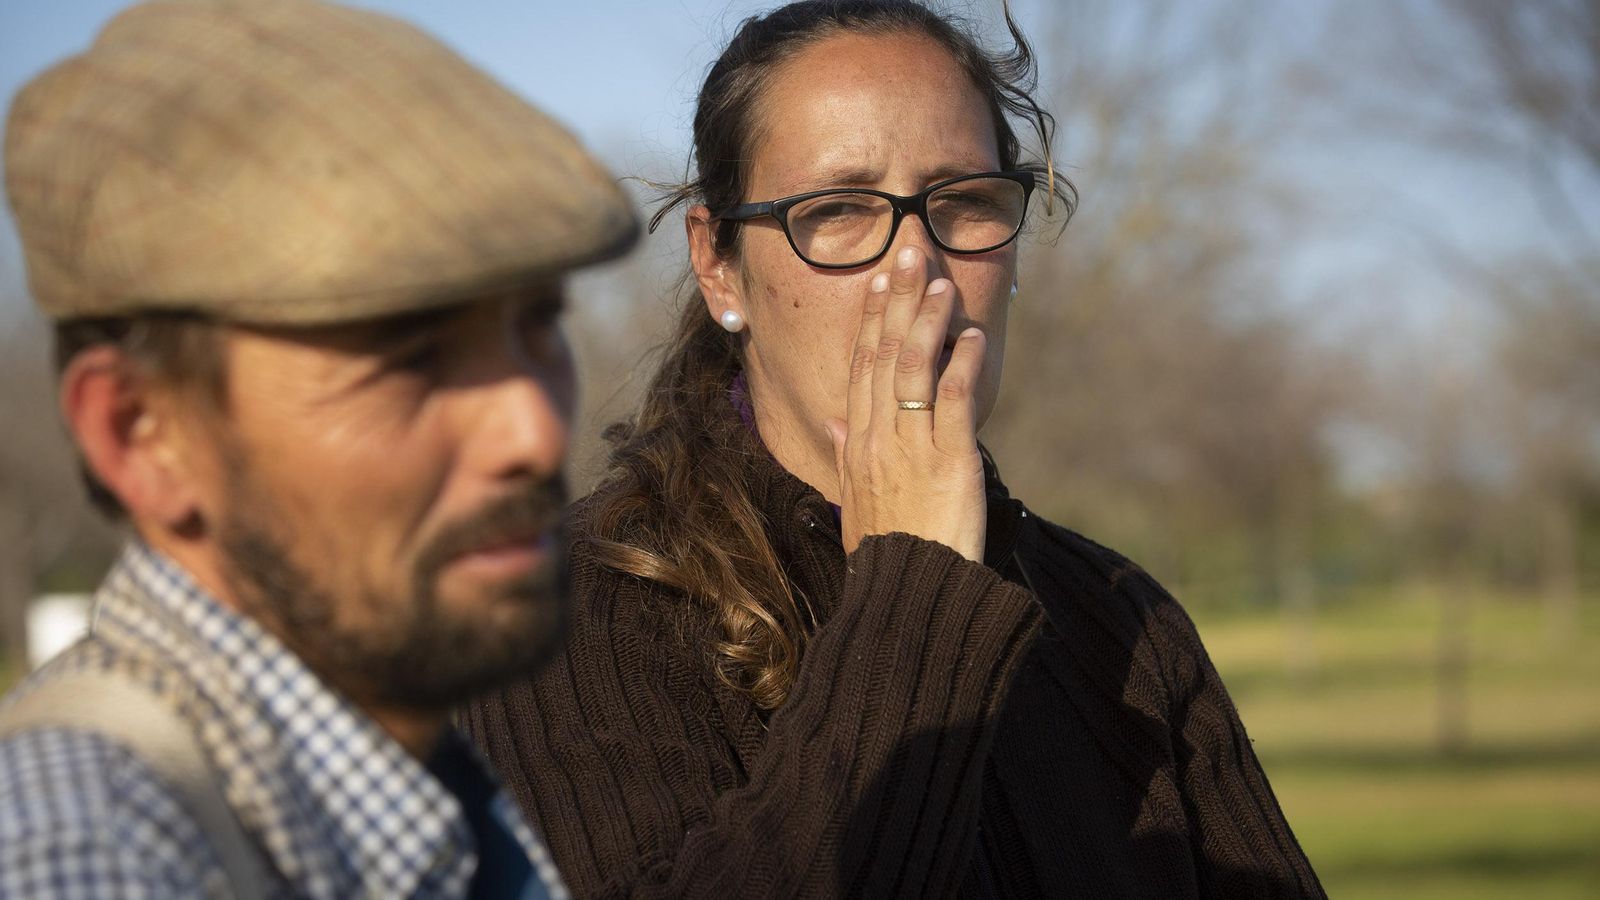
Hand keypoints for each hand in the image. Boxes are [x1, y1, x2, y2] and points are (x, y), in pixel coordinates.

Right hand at [825, 246, 987, 561]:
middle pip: (885, 355)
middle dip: (897, 300)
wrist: (909, 592)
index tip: (878, 281)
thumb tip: (834, 422)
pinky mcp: (950, 462)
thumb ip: (846, 455)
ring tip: (940, 281)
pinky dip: (961, 364)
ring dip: (928, 320)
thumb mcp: (854, 501)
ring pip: (915, 369)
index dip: (870, 320)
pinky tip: (969, 336)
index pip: (862, 367)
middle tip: (908, 252)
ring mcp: (913, 447)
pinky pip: (953, 401)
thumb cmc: (886, 551)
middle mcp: (880, 438)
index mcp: (859, 444)